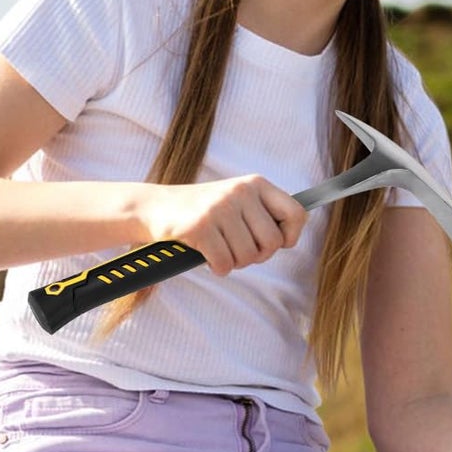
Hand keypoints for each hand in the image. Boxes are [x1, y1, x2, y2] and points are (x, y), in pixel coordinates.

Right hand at [135, 176, 307, 275]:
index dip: (291, 235)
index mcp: (256, 184)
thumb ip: (265, 213)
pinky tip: (208, 257)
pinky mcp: (199, 227)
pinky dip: (218, 268)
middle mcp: (240, 192)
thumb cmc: (204, 210)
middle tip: (240, 251)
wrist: (154, 206)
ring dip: (235, 262)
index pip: (296, 213)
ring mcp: (219, 208)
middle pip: (272, 242)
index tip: (277, 243)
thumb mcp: (238, 199)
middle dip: (258, 255)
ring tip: (221, 250)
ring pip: (248, 256)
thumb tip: (291, 237)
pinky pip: (224, 263)